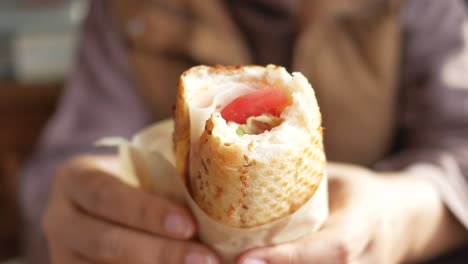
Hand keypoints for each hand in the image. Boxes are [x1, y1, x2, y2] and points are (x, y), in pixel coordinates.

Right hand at [42, 155, 218, 263]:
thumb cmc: (135, 181)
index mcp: (76, 179)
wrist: (105, 203)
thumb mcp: (144, 170)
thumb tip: (226, 205)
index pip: (106, 194)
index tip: (188, 224)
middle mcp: (61, 219)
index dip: (146, 211)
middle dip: (159, 253)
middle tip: (205, 259)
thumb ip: (174, 179)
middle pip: (106, 241)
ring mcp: (63, 254)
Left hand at [237, 163, 467, 263]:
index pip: (329, 250)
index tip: (243, 259)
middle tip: (218, 263)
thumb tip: (246, 163)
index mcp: (363, 227)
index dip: (287, 258)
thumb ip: (299, 180)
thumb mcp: (339, 178)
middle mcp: (363, 261)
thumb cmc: (363, 194)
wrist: (403, 220)